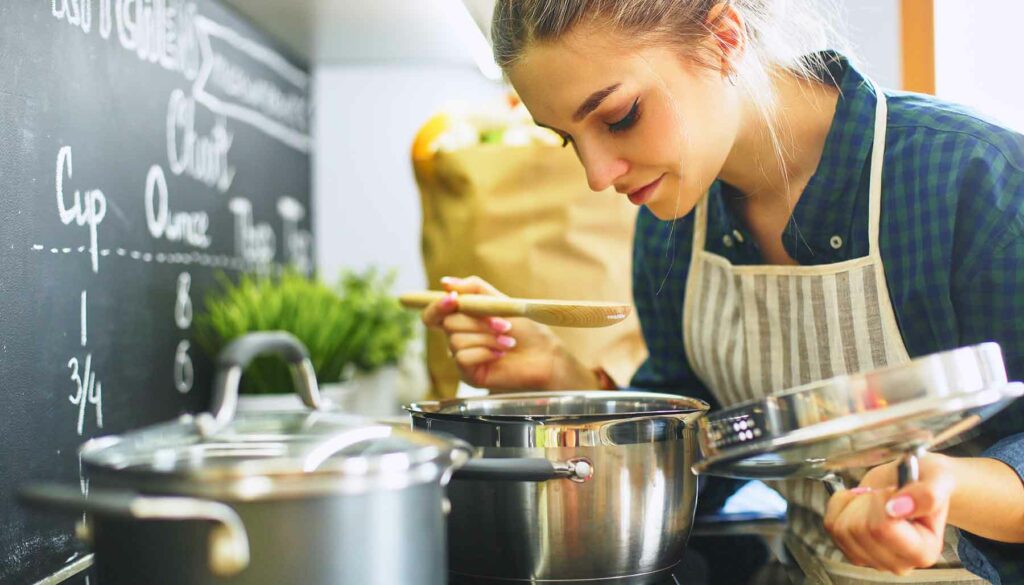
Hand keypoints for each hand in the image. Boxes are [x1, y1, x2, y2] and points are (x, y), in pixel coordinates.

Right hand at [419, 275, 596, 391]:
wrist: (543, 355)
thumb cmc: (524, 329)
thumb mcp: (499, 301)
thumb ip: (473, 289)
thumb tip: (445, 282)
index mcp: (461, 319)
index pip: (433, 314)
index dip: (437, 306)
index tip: (453, 299)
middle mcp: (457, 338)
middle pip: (448, 324)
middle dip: (478, 322)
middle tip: (504, 325)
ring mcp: (461, 356)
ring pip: (457, 341)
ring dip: (487, 338)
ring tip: (508, 341)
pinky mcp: (468, 374)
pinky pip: (462, 358)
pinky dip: (485, 352)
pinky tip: (500, 354)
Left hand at [824, 453, 955, 574]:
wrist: (913, 481)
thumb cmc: (928, 481)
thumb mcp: (938, 478)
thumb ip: (926, 495)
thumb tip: (898, 508)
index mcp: (924, 551)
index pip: (883, 529)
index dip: (881, 501)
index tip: (893, 491)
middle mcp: (900, 562)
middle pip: (859, 530)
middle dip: (868, 500)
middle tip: (886, 494)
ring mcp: (873, 559)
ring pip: (841, 529)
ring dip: (853, 503)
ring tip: (874, 498)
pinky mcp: (852, 550)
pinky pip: (831, 525)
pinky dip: (840, 506)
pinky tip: (859, 502)